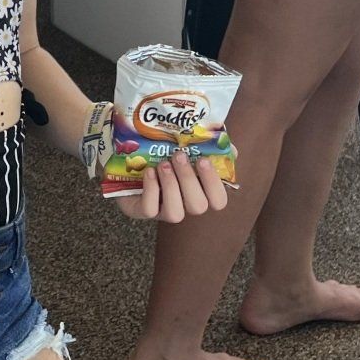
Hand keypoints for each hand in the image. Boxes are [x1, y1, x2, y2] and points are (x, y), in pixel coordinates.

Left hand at [112, 147, 231, 223]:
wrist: (129, 154)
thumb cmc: (163, 152)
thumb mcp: (188, 145)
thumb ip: (211, 145)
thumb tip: (231, 148)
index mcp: (199, 190)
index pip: (219, 201)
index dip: (214, 184)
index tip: (203, 160)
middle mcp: (184, 204)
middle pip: (198, 206)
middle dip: (189, 179)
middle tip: (179, 156)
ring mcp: (163, 210)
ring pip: (176, 213)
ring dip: (171, 186)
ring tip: (162, 165)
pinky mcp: (141, 210)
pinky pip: (150, 210)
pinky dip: (151, 190)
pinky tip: (148, 173)